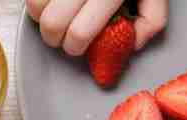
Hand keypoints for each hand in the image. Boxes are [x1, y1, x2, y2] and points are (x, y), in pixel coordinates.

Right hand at [26, 0, 166, 55]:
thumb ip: (151, 21)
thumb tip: (131, 43)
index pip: (79, 33)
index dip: (74, 48)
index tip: (77, 46)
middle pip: (51, 24)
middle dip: (53, 37)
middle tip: (62, 34)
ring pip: (35, 6)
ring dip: (40, 15)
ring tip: (54, 11)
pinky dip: (38, 0)